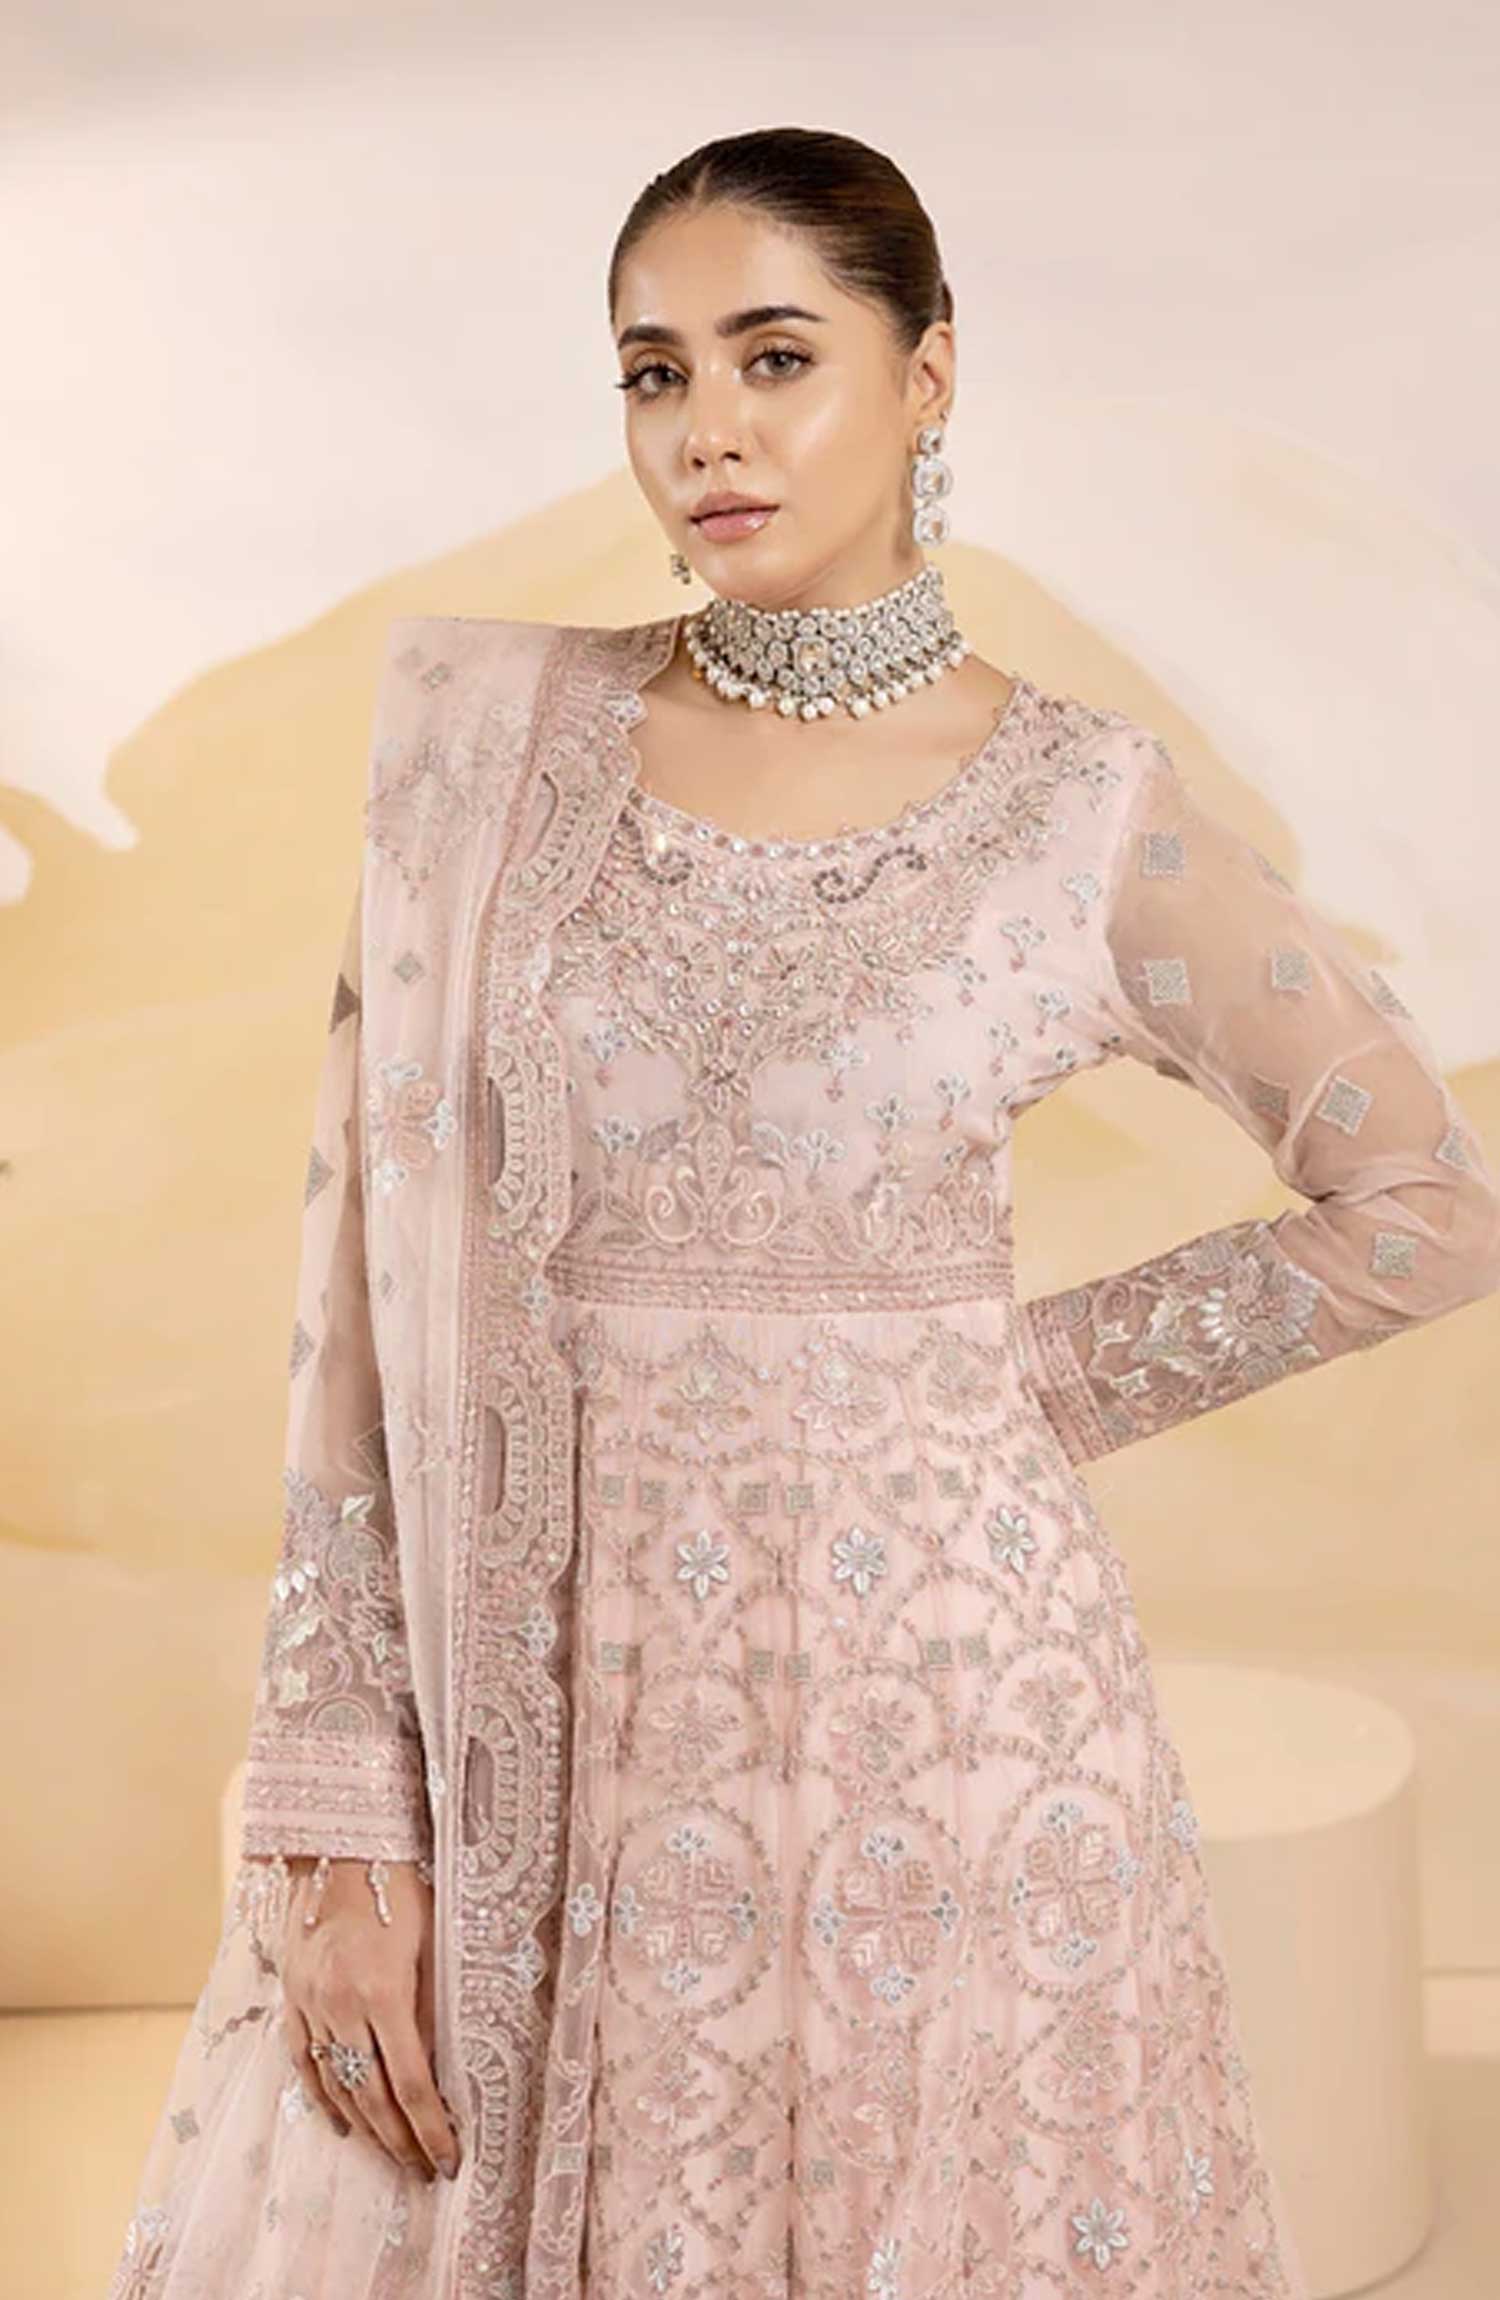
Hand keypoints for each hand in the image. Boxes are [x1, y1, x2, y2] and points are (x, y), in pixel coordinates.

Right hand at [276, 1855, 460, 2182]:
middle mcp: (342, 2005)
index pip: (411, 2083)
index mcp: (383, 1990)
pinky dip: (323, 2097)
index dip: (430, 2127)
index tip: (449, 2158)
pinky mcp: (293, 1997)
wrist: (338, 1845)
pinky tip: (343, 2124)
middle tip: (424, 2170)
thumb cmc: (398, 1885)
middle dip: (401, 2141)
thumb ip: (430, 2003)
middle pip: (372, 2096)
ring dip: (368, 2128)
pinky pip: (304, 2060)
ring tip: (393, 2156)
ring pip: (338, 2085)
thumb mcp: (430, 1940)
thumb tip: (443, 2064)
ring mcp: (311, 2003)